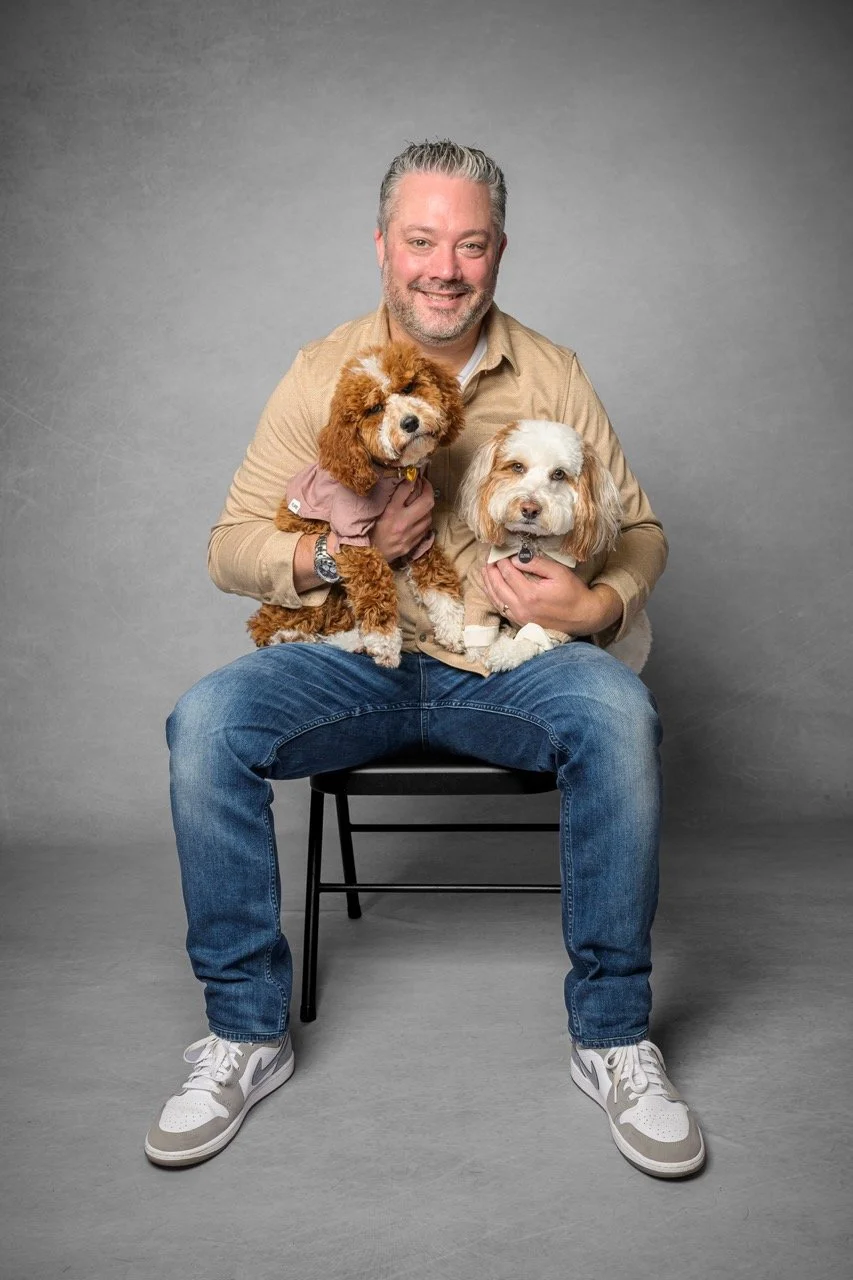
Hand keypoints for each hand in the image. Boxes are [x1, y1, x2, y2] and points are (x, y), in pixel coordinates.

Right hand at [369, 478, 434, 562]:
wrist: (368, 555)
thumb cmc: (369, 531)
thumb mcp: (376, 511)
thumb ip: (391, 498)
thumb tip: (405, 482)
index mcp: (390, 512)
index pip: (406, 489)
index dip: (413, 479)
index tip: (415, 476)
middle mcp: (402, 523)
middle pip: (426, 502)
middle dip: (428, 490)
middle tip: (425, 485)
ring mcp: (409, 535)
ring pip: (429, 516)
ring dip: (427, 507)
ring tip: (422, 502)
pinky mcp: (412, 545)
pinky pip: (425, 529)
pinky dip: (424, 521)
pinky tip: (420, 518)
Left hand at [481, 556, 621, 634]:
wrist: (583, 617)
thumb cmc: (573, 593)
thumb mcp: (559, 573)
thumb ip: (537, 564)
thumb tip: (516, 558)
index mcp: (530, 594)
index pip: (508, 573)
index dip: (501, 561)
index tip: (498, 551)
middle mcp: (521, 607)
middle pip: (497, 586)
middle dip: (490, 571)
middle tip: (487, 558)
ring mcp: (519, 617)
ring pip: (496, 599)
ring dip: (488, 584)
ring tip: (484, 570)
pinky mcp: (520, 622)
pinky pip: (501, 608)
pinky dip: (493, 597)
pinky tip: (491, 588)